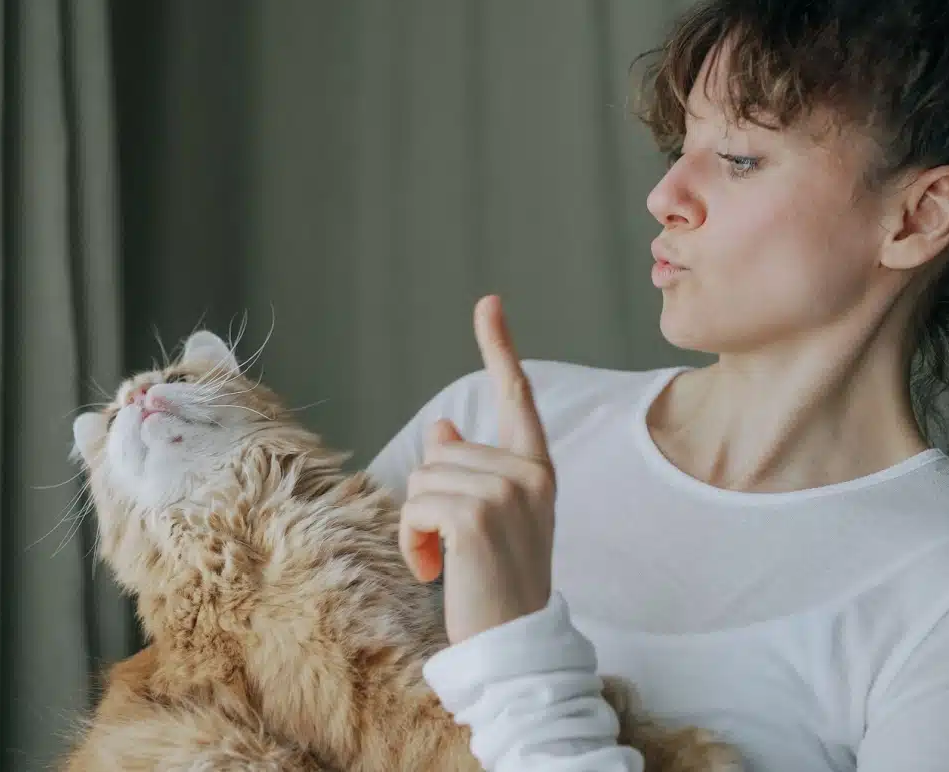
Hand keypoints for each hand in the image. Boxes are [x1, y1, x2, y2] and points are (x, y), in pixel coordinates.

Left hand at [399, 294, 556, 644]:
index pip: (516, 397)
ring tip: (447, 561)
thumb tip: (442, 429)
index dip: (499, 347)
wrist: (513, 644)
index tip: (488, 303)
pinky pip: (415, 506)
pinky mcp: (474, 516)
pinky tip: (435, 570)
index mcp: (537, 470)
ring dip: (418, 524)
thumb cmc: (497, 584)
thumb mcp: (489, 521)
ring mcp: (505, 493)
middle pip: (441, 451)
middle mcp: (528, 474)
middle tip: (454, 548)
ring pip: (423, 477)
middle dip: (430, 499)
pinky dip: (411, 542)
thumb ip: (472, 471)